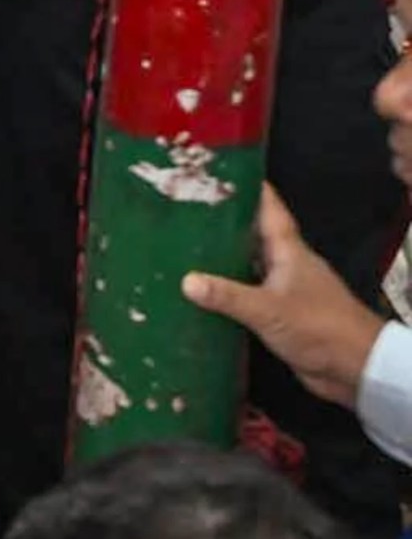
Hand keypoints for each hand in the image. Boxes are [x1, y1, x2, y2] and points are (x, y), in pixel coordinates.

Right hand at [181, 187, 382, 408]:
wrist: (355, 366)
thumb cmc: (319, 327)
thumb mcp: (268, 309)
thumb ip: (228, 295)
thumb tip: (186, 281)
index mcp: (290, 252)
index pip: (269, 210)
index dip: (249, 189)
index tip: (219, 171)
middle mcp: (287, 265)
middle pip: (254, 236)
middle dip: (223, 222)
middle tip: (185, 210)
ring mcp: (285, 290)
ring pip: (249, 265)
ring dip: (222, 258)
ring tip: (183, 247)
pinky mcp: (281, 314)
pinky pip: (248, 294)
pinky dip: (227, 290)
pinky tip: (202, 293)